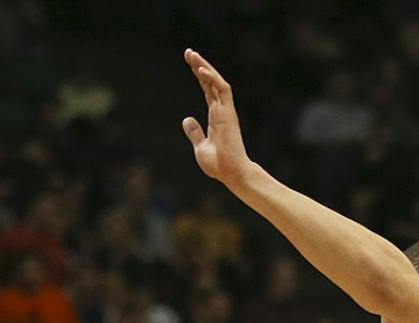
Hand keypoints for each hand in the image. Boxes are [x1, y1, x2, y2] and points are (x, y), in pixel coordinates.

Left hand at [181, 50, 252, 186]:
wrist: (231, 173)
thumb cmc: (219, 164)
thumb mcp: (200, 146)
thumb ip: (194, 132)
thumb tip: (186, 119)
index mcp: (215, 116)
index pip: (207, 89)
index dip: (199, 75)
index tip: (190, 62)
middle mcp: (221, 110)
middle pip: (211, 81)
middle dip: (200, 65)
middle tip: (188, 52)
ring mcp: (226, 111)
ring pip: (217, 81)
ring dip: (205, 67)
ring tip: (192, 55)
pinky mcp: (229, 113)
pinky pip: (222, 90)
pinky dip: (212, 78)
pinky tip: (201, 70)